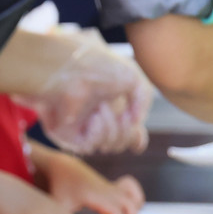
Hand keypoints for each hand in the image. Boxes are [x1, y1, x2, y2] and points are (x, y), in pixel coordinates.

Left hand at [16, 38, 152, 155]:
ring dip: (113, 128)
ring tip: (101, 106)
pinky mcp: (68, 136)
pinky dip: (99, 133)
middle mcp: (97, 120)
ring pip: (109, 147)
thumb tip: (137, 123)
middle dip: (128, 131)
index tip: (137, 129)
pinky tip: (94, 116)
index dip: (136, 138)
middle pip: (122, 144)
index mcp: (111, 108)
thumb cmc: (99, 67)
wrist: (73, 66)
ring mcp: (82, 129)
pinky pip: (91, 147)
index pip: (127, 135)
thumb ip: (143, 100)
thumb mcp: (133, 77)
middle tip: (123, 114)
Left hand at [36, 148, 144, 213]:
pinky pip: (132, 190)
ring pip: (134, 199)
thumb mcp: (60, 207)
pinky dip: (136, 200)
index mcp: (96, 197)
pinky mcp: (113, 186)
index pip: (116, 213)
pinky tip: (126, 210)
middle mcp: (108, 191)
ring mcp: (112, 187)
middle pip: (130, 207)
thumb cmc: (60, 188)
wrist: (64, 167)